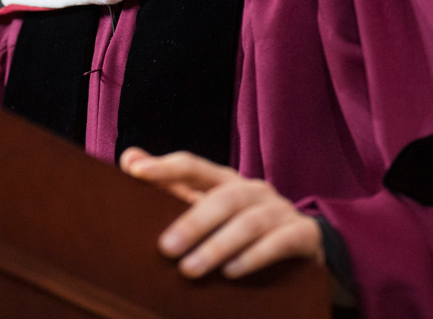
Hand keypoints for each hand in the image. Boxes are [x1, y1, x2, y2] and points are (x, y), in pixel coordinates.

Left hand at [120, 147, 324, 279]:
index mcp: (226, 180)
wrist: (302, 244)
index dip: (166, 167)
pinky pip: (279, 243)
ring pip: (248, 223)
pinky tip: (232, 273)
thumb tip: (129, 158)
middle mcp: (254, 189)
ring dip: (218, 247)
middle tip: (165, 248)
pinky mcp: (303, 234)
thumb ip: (170, 186)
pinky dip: (254, 257)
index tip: (135, 173)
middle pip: (222, 198)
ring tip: (191, 269)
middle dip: (192, 223)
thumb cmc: (239, 225)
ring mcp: (280, 210)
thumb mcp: (206, 206)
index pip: (193, 166)